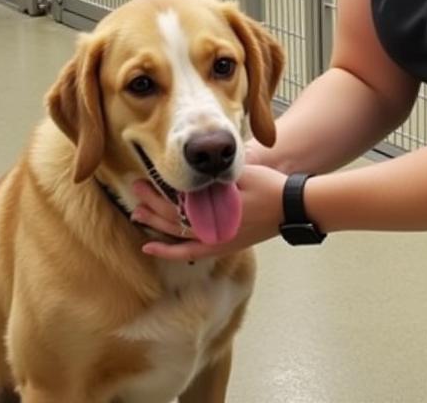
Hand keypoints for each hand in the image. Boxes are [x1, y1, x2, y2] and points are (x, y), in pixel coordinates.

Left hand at [133, 164, 286, 261]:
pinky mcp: (221, 246)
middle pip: (173, 218)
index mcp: (215, 210)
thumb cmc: (268, 187)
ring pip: (176, 235)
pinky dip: (168, 251)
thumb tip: (191, 173)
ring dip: (155, 225)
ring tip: (137, 215)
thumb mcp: (242, 174)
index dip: (158, 191)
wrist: (291, 208)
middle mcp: (212, 229)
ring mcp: (215, 241)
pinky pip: (189, 252)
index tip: (143, 180)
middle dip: (152, 204)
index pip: (178, 202)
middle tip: (134, 189)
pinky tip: (151, 248)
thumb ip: (216, 178)